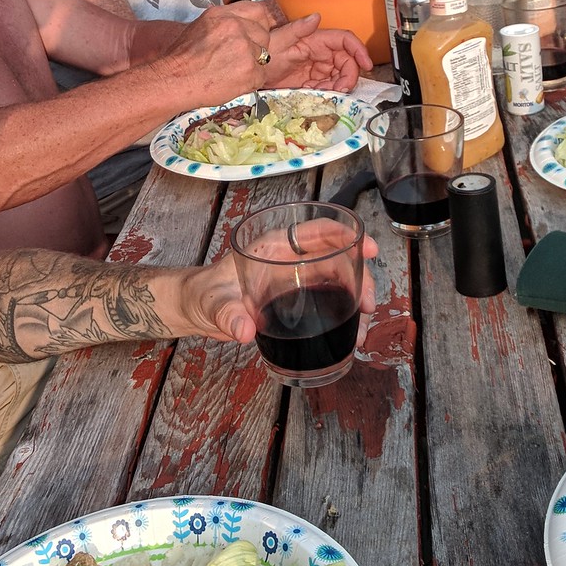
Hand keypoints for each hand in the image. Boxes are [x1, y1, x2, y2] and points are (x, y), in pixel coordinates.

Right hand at [153, 2, 275, 104]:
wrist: (174, 80)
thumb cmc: (183, 59)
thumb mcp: (202, 26)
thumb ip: (226, 23)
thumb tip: (245, 25)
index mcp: (222, 15)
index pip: (258, 10)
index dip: (258, 25)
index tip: (253, 35)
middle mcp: (235, 27)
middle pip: (264, 33)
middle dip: (256, 47)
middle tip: (237, 59)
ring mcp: (244, 48)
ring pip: (264, 55)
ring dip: (253, 65)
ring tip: (232, 71)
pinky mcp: (249, 69)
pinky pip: (261, 75)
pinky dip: (250, 81)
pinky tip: (233, 82)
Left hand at [183, 237, 381, 344]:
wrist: (196, 309)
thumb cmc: (203, 295)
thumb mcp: (213, 304)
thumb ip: (227, 316)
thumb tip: (244, 330)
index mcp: (273, 246)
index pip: (317, 232)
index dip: (345, 236)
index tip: (367, 249)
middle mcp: (290, 259)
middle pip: (337, 259)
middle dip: (360, 277)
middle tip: (368, 304)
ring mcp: (296, 279)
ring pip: (338, 282)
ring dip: (356, 300)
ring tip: (362, 329)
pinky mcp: (297, 300)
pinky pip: (328, 300)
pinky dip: (344, 315)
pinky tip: (352, 333)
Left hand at [267, 14, 369, 90]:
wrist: (254, 73)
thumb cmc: (265, 54)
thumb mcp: (280, 40)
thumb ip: (298, 28)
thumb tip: (316, 16)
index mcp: (316, 40)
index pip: (345, 40)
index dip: (359, 50)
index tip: (366, 65)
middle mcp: (321, 53)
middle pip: (347, 62)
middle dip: (349, 76)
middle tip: (341, 89)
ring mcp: (318, 67)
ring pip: (340, 76)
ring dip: (338, 86)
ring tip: (323, 91)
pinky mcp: (314, 80)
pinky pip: (329, 87)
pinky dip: (327, 92)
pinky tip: (315, 92)